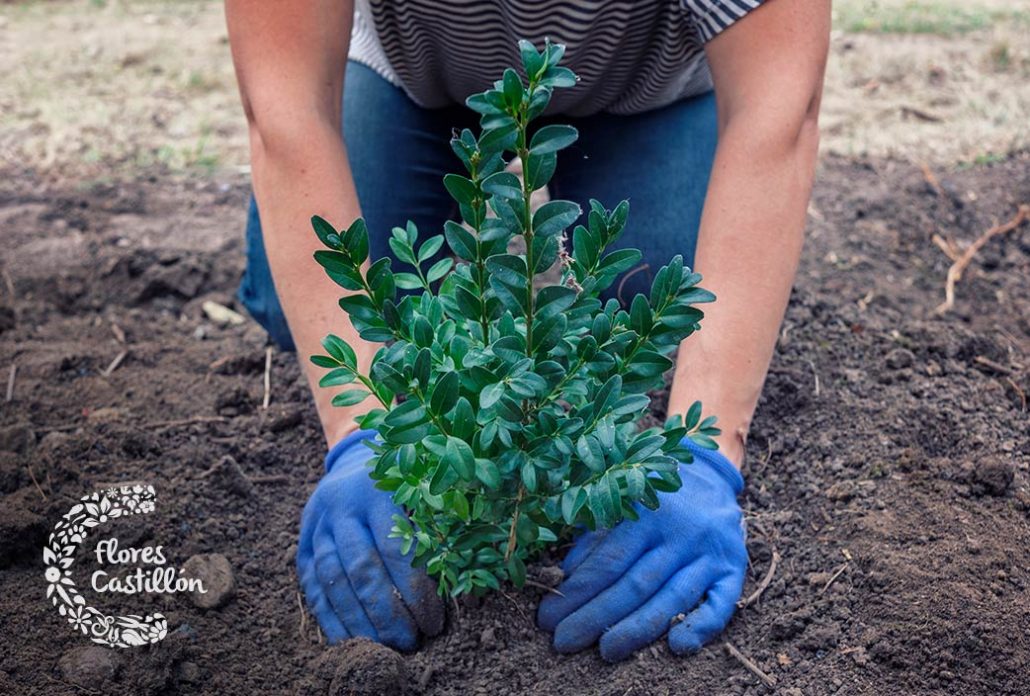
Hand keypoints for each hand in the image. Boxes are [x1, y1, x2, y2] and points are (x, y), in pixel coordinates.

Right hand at [297, 429, 444, 649]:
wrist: (356, 462)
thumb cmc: (404, 483)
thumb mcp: (422, 492)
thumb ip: (438, 530)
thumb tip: (468, 589)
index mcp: (377, 490)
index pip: (396, 549)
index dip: (415, 591)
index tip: (433, 622)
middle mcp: (342, 506)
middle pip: (361, 568)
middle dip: (386, 612)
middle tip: (409, 642)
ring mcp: (317, 525)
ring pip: (332, 580)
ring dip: (357, 620)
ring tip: (382, 647)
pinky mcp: (302, 543)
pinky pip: (311, 586)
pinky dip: (329, 618)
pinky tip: (349, 642)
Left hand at [538, 441, 746, 661]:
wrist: (709, 473)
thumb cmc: (651, 493)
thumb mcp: (620, 503)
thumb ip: (595, 537)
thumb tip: (567, 576)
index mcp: (647, 511)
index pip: (609, 561)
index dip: (577, 593)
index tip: (549, 618)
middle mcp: (681, 532)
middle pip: (636, 584)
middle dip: (596, 617)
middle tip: (565, 641)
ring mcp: (710, 552)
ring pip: (673, 598)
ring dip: (637, 629)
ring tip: (607, 651)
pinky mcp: (734, 568)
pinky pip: (721, 604)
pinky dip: (702, 627)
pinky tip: (677, 646)